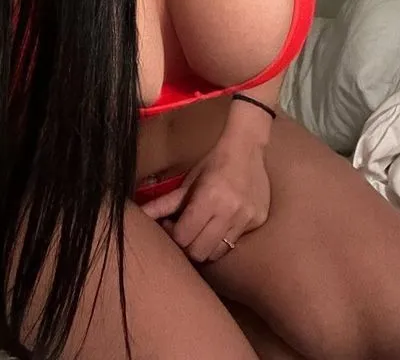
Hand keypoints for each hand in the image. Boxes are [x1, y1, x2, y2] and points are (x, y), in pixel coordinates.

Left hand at [140, 134, 270, 263]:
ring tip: (203, 228)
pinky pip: (236, 242)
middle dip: (188, 245)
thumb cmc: (214, 162)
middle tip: (186, 230)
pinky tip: (223, 220)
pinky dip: (226, 236)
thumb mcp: (188, 182)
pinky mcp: (259, 221)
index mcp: (209, 198)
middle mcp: (230, 211)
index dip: (173, 234)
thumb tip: (140, 215)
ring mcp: (247, 218)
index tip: (171, 223)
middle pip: (200, 252)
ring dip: (206, 245)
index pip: (183, 237)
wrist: (247, 147)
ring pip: (219, 252)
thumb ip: (164, 203)